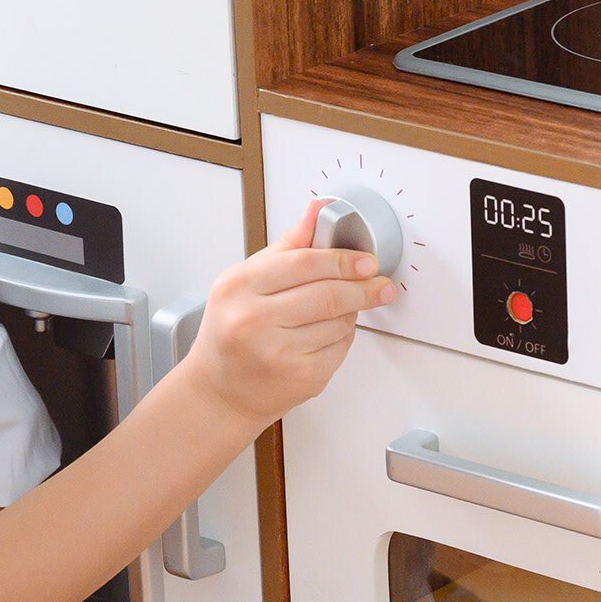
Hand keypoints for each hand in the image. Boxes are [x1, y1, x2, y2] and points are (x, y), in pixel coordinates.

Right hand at [178, 200, 393, 428]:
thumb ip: (287, 246)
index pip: (305, 263)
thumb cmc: (231, 331)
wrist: (220, 391)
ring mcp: (278, 353)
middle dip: (363, 288)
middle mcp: (253, 320)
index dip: (344, 260)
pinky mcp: (301, 378)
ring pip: (340, 322)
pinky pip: (340, 348)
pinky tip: (323, 337)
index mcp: (238, 286)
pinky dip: (342, 338)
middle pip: (328, 295)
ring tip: (333, 314)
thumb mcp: (245, 281)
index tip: (367, 261)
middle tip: (380, 285)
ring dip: (349, 314)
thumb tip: (319, 210)